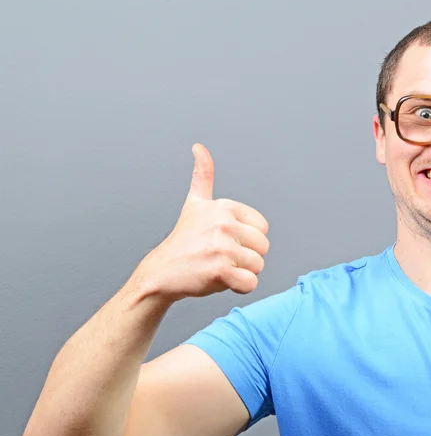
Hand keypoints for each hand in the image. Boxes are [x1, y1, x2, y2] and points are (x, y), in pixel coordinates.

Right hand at [137, 144, 269, 300]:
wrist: (162, 272)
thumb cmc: (184, 241)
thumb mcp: (195, 204)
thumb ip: (202, 176)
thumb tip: (199, 147)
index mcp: (224, 207)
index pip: (262, 229)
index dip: (247, 240)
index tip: (225, 240)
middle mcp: (223, 223)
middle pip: (263, 248)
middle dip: (247, 258)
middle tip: (221, 257)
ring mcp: (222, 246)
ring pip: (258, 266)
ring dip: (242, 273)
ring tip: (218, 267)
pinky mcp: (220, 270)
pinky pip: (250, 284)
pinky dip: (239, 287)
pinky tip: (220, 280)